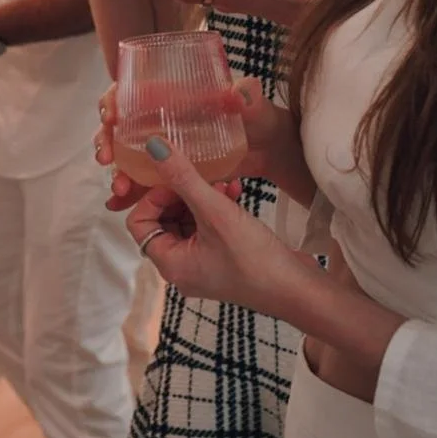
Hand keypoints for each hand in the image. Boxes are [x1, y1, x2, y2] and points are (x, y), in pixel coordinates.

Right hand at [94, 76, 298, 210]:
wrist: (273, 150)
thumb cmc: (262, 119)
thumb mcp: (255, 106)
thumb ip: (247, 96)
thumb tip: (239, 91)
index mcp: (174, 97)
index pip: (131, 92)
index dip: (113, 102)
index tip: (111, 118)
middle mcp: (162, 121)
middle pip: (120, 128)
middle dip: (107, 142)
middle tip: (107, 160)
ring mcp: (167, 148)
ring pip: (128, 158)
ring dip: (119, 173)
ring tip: (119, 191)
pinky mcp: (173, 172)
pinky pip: (144, 181)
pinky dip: (130, 193)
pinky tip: (118, 204)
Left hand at [126, 140, 320, 311]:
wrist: (298, 291)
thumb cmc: (254, 259)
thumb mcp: (215, 212)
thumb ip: (183, 177)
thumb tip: (153, 146)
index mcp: (170, 264)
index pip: (138, 223)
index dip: (153, 197)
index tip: (177, 180)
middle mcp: (181, 269)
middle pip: (163, 221)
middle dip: (181, 194)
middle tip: (201, 179)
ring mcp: (203, 266)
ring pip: (188, 221)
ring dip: (202, 197)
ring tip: (224, 184)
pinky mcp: (224, 261)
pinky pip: (209, 228)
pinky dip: (217, 209)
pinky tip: (236, 192)